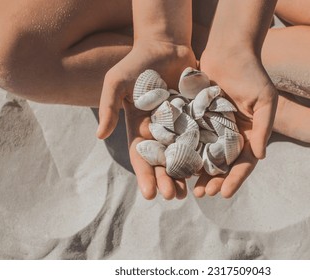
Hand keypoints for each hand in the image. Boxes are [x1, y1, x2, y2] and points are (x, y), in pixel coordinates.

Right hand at [97, 40, 196, 199]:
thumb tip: (99, 136)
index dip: (145, 175)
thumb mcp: (116, 82)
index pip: (142, 156)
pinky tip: (210, 166)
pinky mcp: (197, 115)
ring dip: (186, 172)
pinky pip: (202, 135)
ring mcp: (180, 124)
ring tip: (190, 191)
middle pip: (164, 160)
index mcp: (140, 127)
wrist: (165, 44)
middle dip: (167, 179)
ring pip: (183, 153)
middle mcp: (160, 130)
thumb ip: (109, 107)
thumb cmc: (137, 62)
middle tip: (173, 197)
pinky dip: (205, 151)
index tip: (149, 194)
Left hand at [194, 48, 277, 197]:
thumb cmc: (251, 73)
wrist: (229, 50)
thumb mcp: (265, 100)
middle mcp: (230, 134)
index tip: (224, 194)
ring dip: (197, 172)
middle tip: (202, 194)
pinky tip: (174, 163)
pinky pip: (190, 137)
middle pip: (222, 164)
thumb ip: (263, 128)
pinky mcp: (197, 117)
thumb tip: (260, 156)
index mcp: (249, 134)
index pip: (244, 162)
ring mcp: (212, 127)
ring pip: (204, 155)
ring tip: (187, 187)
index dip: (235, 179)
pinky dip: (184, 151)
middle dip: (213, 180)